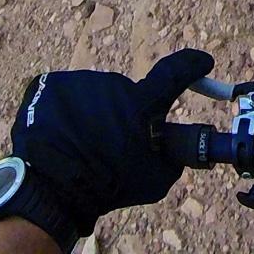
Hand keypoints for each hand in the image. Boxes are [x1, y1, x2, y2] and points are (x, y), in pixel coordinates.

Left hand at [11, 49, 214, 241]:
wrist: (50, 191)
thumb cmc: (106, 186)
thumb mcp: (154, 180)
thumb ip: (171, 155)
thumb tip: (176, 143)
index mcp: (139, 105)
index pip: (174, 73)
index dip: (191, 65)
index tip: (204, 62)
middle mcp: (112, 85)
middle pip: (125, 96)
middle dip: (123, 116)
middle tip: (112, 146)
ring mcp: (78, 82)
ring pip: (95, 96)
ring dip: (93, 115)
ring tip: (82, 146)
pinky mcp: (50, 85)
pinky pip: (67, 96)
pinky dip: (66, 113)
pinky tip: (60, 136)